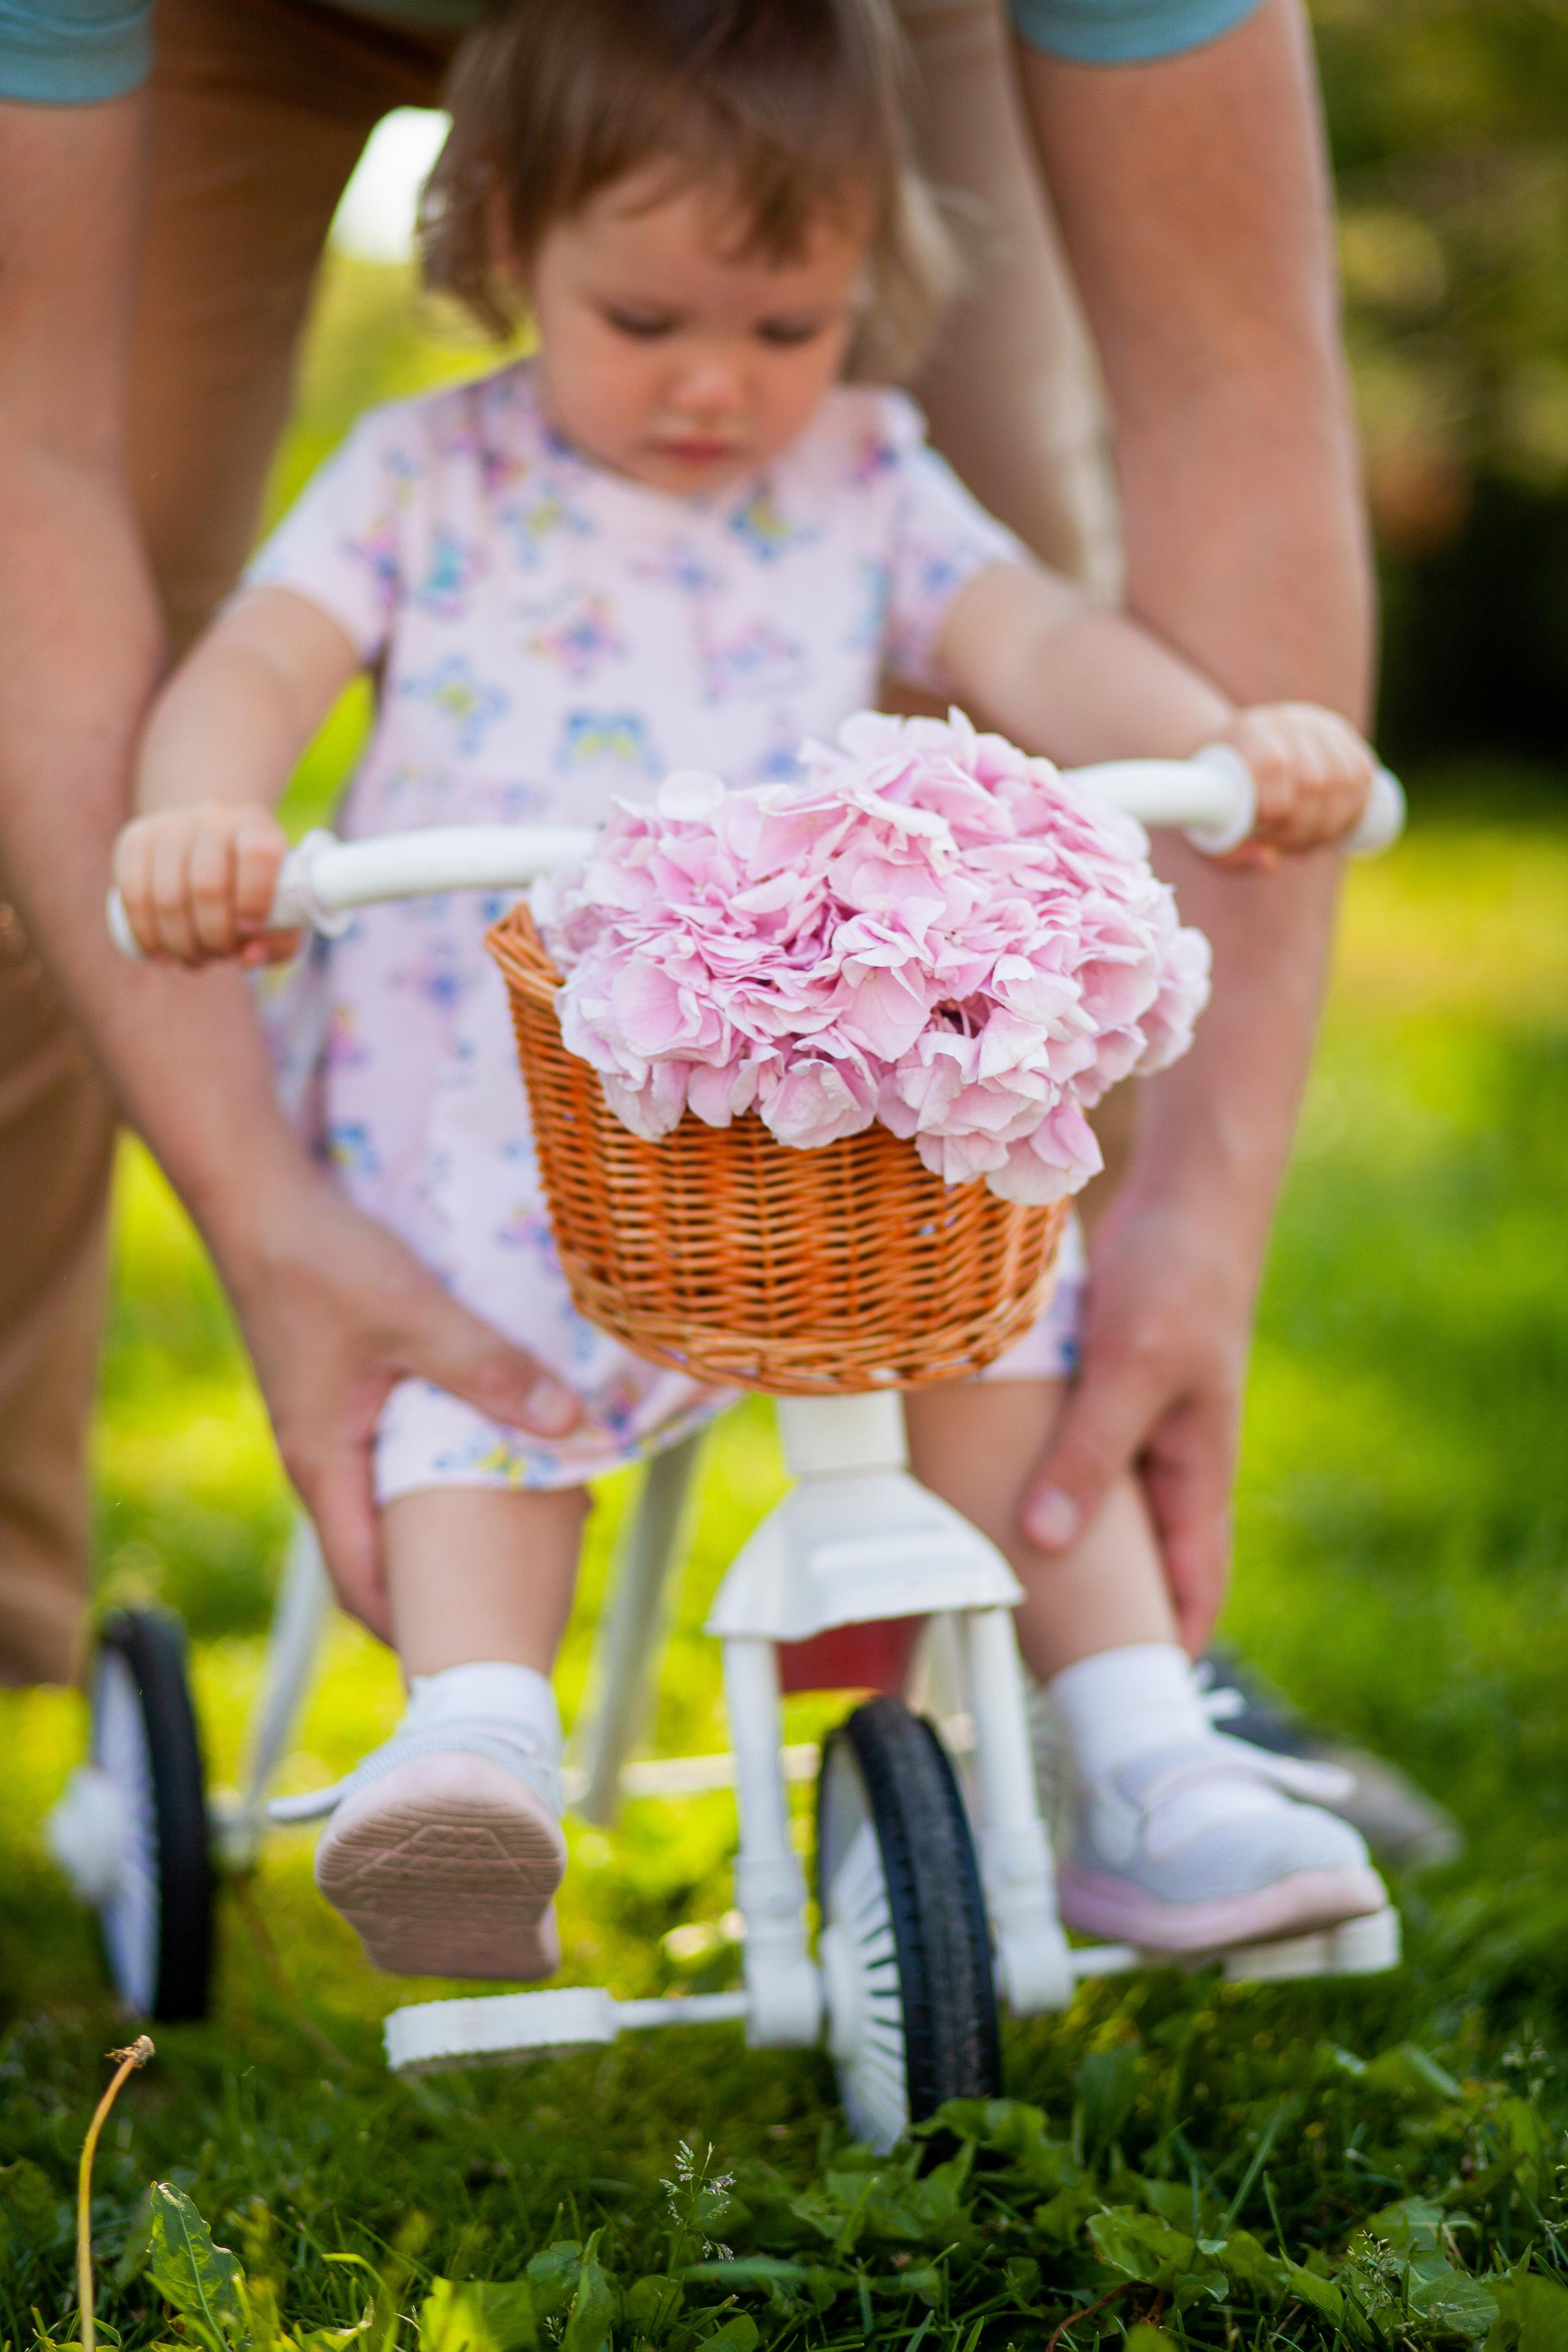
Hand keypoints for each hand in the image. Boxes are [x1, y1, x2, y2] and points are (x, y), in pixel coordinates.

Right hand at [113, 802, 299, 967]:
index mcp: (258, 828)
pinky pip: (133, 895)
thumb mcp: (282, 909)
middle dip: (213, 937)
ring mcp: (170, 826)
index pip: (257, 854)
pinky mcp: (135, 839)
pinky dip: (146, 934)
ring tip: (193, 959)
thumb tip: (249, 957)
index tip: (248, 930)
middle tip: (218, 955)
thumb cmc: (251, 885)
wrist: (206, 838)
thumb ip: (280, 940)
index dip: (253, 898)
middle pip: (208, 885)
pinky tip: (158, 954)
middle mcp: (214, 818)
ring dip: (180, 943)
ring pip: (168, 896)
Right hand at [219, 1167, 581, 1636]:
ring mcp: (332, 1424)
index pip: (359, 1580)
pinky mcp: (345, 1390)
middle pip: (378, 1549)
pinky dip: (442, 1465)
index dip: (410, 1629)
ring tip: (525, 1532)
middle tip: (512, 1605)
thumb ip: (490, 1370)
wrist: (261, 1200)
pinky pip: (395, 1452)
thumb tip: (571, 1425)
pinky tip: (499, 1446)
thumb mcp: (415, 1316)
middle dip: (439, 1582)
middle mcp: (323, 1457)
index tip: (465, 1663)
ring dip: (447, 1518)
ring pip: (391, 1497)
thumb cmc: (322, 1262)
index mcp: (324, 1465)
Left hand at [1022, 1183, 1251, 1653]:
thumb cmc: (1181, 1280)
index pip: (1189, 1589)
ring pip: (1088, 1503)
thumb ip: (1089, 1453)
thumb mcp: (1131, 1371)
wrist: (1185, 1194)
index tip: (1121, 1709)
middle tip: (1032, 1655)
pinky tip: (977, 1483)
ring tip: (986, 1583)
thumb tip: (1044, 1540)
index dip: (1161, 1650)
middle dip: (1093, 1609)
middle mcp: (1165, 1460)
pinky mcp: (1098, 1387)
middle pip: (1131, 1558)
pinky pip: (1063, 1448)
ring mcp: (1130, 1423)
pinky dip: (1030, 1471)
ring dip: (1049, 1538)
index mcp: (1195, 1475)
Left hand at [1215, 704, 1376, 870]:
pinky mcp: (1342, 735)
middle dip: (1303, 828)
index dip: (1277, 809)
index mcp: (1248, 732)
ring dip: (1329, 824)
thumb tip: (1270, 861)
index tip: (1264, 833)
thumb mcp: (1209, 832)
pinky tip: (1334, 827)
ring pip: (1345, 781)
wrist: (1231, 758)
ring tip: (1304, 840)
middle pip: (1314, 781)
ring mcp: (1318, 725)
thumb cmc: (1218, 801)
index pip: (1274, 765)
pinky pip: (1364, 774)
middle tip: (1285, 844)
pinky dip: (1353, 810)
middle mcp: (1287, 721)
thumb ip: (1231, 854)